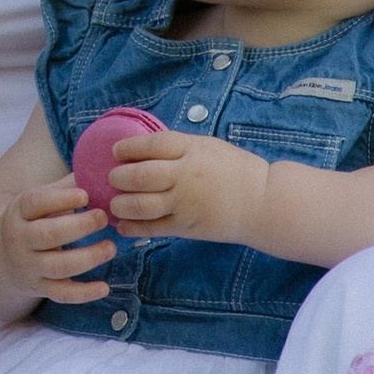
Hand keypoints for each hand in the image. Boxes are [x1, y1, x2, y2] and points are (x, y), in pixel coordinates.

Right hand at [0, 176, 115, 304]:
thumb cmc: (30, 221)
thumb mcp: (38, 201)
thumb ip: (65, 188)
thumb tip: (100, 169)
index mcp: (19, 212)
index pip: (35, 203)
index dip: (61, 198)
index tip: (85, 195)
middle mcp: (20, 240)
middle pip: (48, 235)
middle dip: (79, 227)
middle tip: (103, 218)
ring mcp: (28, 267)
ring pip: (57, 266)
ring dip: (87, 258)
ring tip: (111, 247)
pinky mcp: (38, 288)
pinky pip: (61, 294)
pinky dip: (83, 293)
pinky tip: (105, 287)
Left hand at [104, 129, 267, 247]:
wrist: (261, 202)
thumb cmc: (234, 170)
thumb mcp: (207, 147)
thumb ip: (178, 147)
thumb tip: (143, 148)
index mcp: (191, 150)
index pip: (151, 145)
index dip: (127, 147)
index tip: (116, 151)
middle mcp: (185, 175)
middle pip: (140, 176)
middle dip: (118, 177)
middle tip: (111, 178)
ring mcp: (184, 203)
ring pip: (140, 205)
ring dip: (120, 204)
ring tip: (114, 203)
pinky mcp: (186, 227)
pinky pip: (152, 228)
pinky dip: (132, 228)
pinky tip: (122, 225)